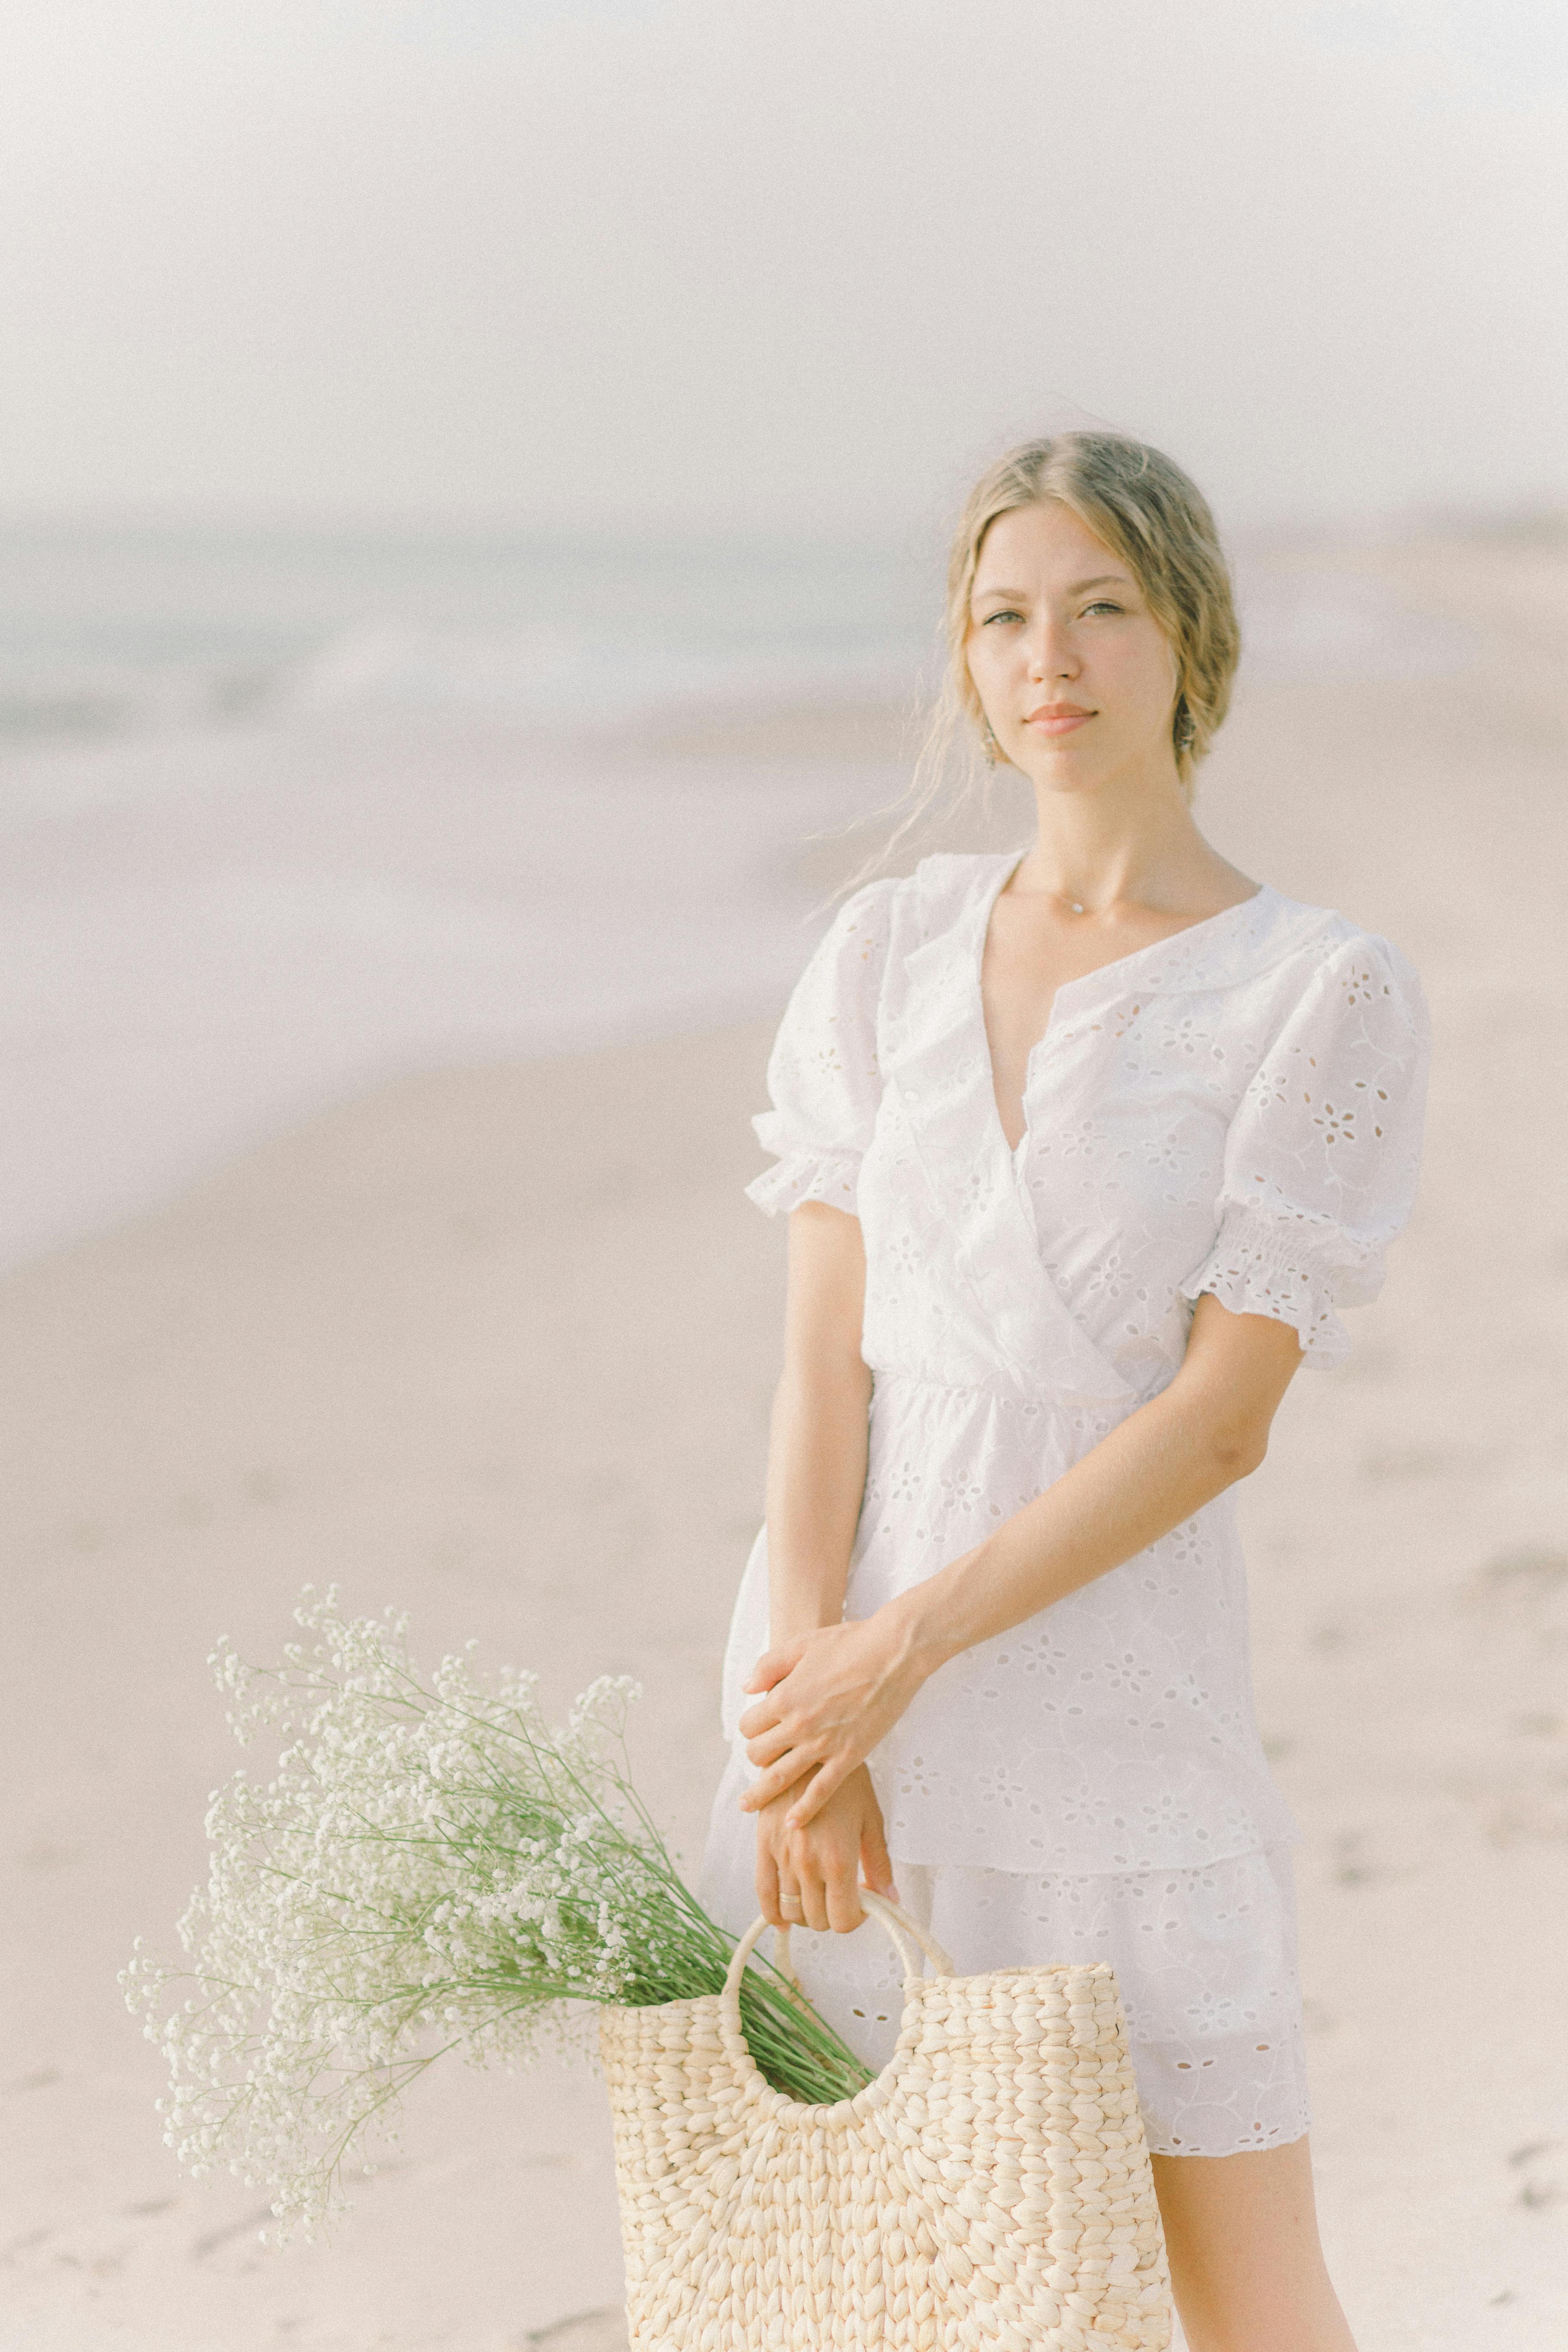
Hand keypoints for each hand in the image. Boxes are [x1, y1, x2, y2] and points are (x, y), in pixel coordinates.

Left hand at [736, 1607, 925, 1830]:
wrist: (893, 1653)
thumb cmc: (848, 1643)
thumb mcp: (800, 1644)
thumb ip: (769, 1666)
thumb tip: (747, 1688)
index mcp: (784, 1697)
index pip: (749, 1726)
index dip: (750, 1727)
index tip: (759, 1726)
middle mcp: (799, 1725)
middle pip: (759, 1754)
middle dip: (756, 1755)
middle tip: (763, 1755)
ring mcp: (824, 1744)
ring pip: (780, 1777)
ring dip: (761, 1793)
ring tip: (748, 1806)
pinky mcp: (849, 1757)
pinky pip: (820, 1792)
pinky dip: (804, 1811)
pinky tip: (792, 1823)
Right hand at [751, 1762, 897, 1933]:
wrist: (807, 1749)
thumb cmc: (846, 1781)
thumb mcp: (871, 1819)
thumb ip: (879, 1863)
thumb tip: (890, 1898)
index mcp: (838, 1859)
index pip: (843, 1919)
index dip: (856, 1919)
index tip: (861, 1904)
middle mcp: (808, 1863)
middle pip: (818, 1920)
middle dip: (833, 1914)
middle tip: (842, 1895)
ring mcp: (782, 1857)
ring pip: (792, 1912)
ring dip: (808, 1913)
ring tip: (819, 1895)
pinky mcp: (763, 1846)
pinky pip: (763, 1893)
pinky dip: (774, 1913)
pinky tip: (784, 1916)